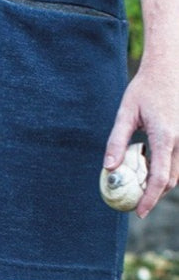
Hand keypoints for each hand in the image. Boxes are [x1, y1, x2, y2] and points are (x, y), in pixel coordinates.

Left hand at [104, 66, 178, 217]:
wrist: (169, 66)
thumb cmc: (144, 88)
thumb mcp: (125, 114)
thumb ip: (116, 142)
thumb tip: (108, 168)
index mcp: (165, 136)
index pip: (159, 178)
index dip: (150, 199)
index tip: (139, 213)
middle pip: (170, 179)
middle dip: (154, 195)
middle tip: (133, 203)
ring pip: (176, 171)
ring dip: (158, 182)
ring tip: (137, 184)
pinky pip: (176, 160)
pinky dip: (163, 169)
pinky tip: (146, 164)